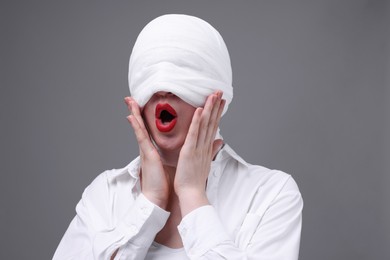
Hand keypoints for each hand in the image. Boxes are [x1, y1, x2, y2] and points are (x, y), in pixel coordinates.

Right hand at [125, 97, 169, 208]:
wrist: (159, 198)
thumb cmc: (165, 183)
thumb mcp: (172, 164)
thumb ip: (177, 153)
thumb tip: (184, 147)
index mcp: (154, 150)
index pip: (149, 129)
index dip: (145, 117)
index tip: (142, 105)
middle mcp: (148, 148)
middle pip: (142, 125)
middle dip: (136, 111)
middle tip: (131, 98)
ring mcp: (145, 150)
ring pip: (139, 127)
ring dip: (134, 113)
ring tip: (129, 101)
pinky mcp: (147, 154)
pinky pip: (141, 137)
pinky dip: (136, 126)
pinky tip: (132, 116)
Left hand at [174, 91, 224, 215]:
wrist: (192, 194)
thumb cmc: (195, 180)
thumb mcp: (205, 162)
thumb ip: (212, 150)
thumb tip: (220, 141)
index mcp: (207, 148)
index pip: (213, 126)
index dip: (218, 112)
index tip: (221, 101)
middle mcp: (205, 145)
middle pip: (212, 122)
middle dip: (216, 106)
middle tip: (220, 91)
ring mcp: (198, 148)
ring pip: (205, 125)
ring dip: (209, 109)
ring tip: (213, 95)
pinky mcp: (190, 151)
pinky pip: (194, 134)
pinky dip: (197, 122)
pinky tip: (200, 110)